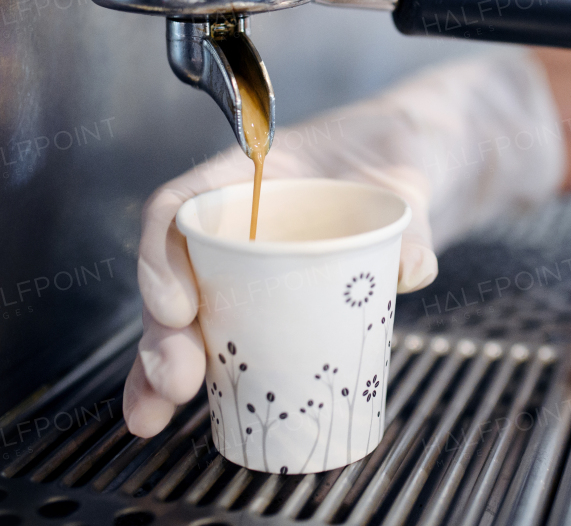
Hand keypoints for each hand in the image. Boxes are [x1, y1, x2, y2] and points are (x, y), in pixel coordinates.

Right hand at [124, 50, 565, 436]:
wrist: (416, 168)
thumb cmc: (397, 154)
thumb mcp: (409, 168)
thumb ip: (412, 216)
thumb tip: (411, 269)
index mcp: (252, 175)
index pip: (184, 206)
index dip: (165, 256)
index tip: (179, 308)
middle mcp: (237, 222)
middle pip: (175, 276)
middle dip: (161, 334)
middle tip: (176, 381)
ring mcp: (248, 265)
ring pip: (185, 315)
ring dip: (160, 368)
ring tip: (153, 415)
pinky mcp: (270, 302)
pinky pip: (225, 337)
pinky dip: (202, 378)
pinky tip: (179, 415)